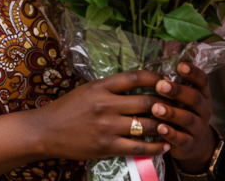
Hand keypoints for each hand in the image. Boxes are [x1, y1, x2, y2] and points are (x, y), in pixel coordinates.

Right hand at [32, 70, 169, 161]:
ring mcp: (106, 127)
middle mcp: (105, 105)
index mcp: (101, 87)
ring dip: (164, 125)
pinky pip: (138, 147)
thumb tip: (139, 83)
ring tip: (176, 125)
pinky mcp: (106, 147)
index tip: (167, 81)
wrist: (46, 132)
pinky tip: (165, 145)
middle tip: (178, 104)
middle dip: (165, 103)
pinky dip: (155, 147)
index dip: (156, 78)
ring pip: (145, 125)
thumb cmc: (67, 109)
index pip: (135, 78)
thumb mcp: (88, 90)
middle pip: (146, 102)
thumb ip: (111, 87)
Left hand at [150, 62, 214, 172]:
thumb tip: (160, 60)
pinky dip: (171, 134)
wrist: (194, 144)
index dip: (193, 73)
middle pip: (194, 98)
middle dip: (178, 91)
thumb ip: (175, 83)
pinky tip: (160, 128)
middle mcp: (204, 110)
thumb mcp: (183, 99)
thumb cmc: (183, 113)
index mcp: (203, 95)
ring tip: (155, 108)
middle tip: (160, 85)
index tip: (180, 66)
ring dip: (172, 113)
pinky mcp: (190, 144)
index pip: (202, 81)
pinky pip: (182, 139)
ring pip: (188, 119)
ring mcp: (198, 128)